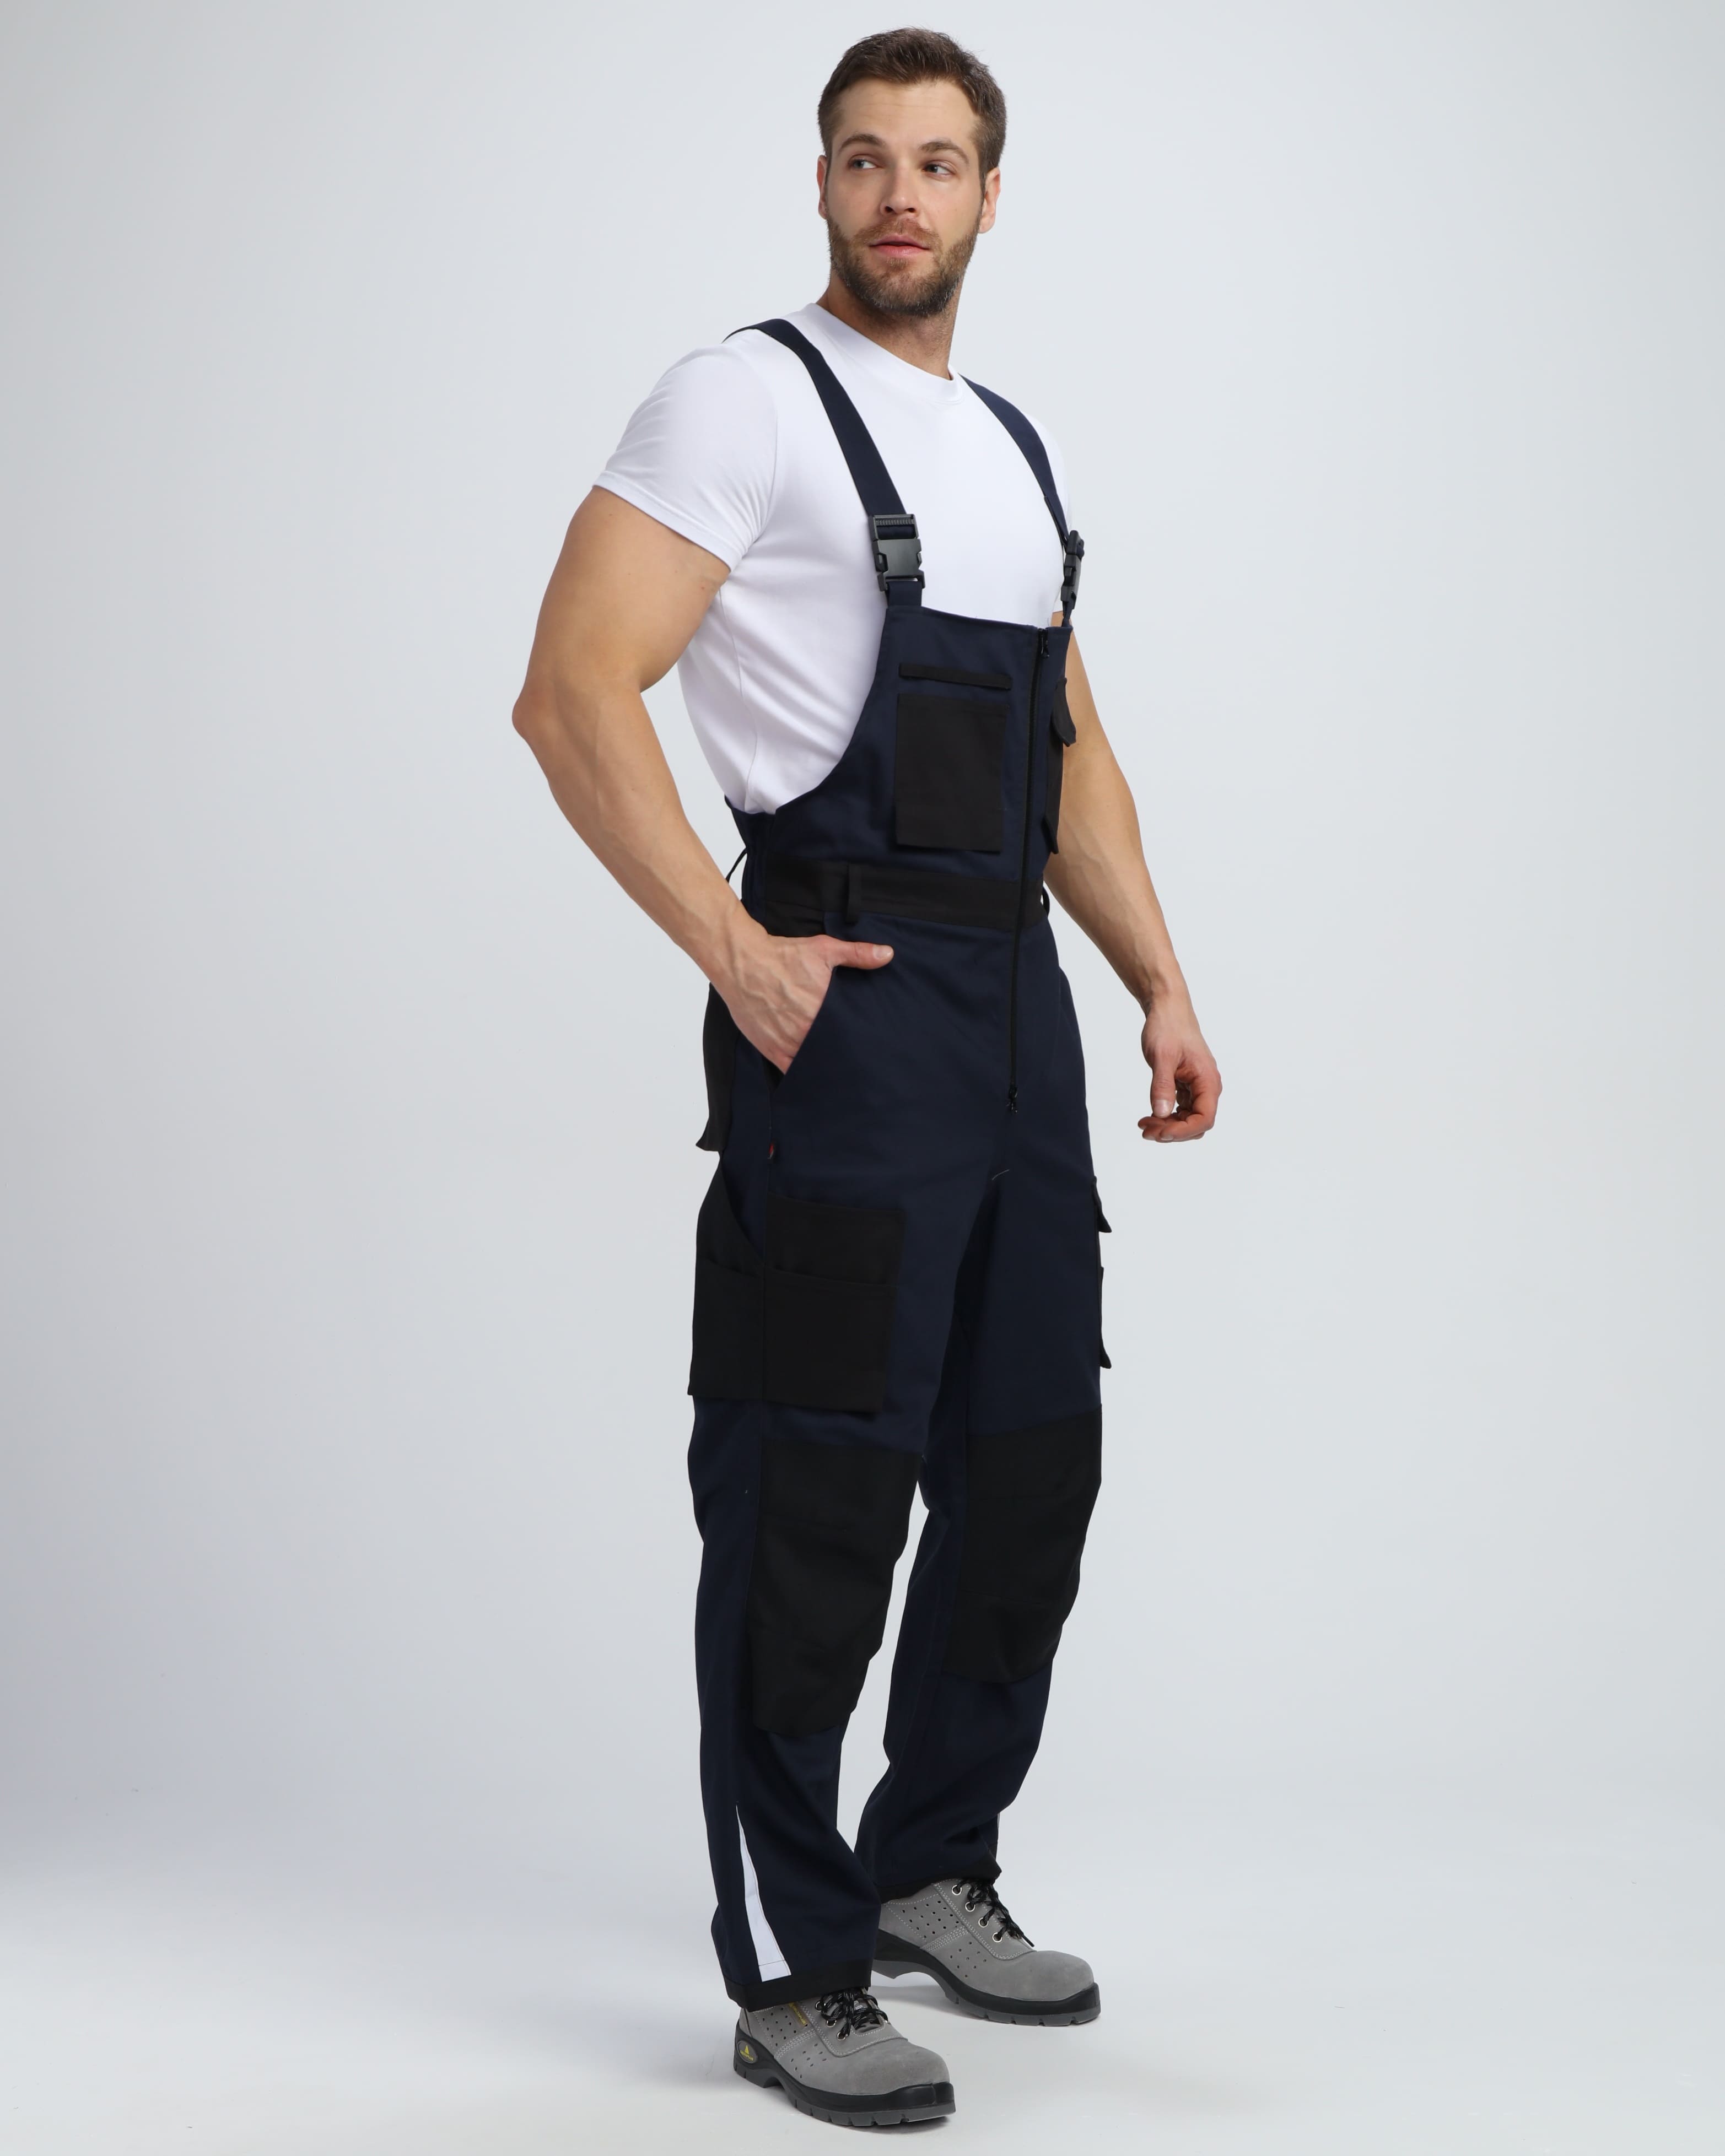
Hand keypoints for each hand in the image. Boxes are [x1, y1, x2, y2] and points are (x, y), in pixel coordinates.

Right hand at [714, 923, 893, 1073]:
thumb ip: (858, 954)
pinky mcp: (771, 1049)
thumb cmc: (782, 955)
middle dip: (844, 1053)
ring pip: (815, 1063)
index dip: (859, 1039)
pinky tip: (813, 1076)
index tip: (867, 1042)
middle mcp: (807, 1030)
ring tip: (838, 1068)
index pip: (850, 1033)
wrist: (742, 962)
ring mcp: (788, 1042)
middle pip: (834, 1050)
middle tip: (856, 1057)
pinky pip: (791, 1070)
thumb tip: (887, 954)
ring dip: (825, 1065)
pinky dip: (803, 1073)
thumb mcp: (824, 949)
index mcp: (824, 1009)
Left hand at [1138, 994, 1220, 1141]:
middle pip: (1196, 1124)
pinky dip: (1165, 1116)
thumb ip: (1162, 1085)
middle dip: (1172, 1131)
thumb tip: (1160, 1113)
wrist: (1167, 1010)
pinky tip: (1149, 1116)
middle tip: (1145, 1130)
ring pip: (1187, 1120)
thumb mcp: (1162, 1057)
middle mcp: (1206, 1087)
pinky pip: (1180, 1110)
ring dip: (1167, 1126)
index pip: (1204, 1119)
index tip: (1159, 1132)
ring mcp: (1197, 1088)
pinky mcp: (1186, 1086)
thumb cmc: (1168, 1028)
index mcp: (1208, 1081)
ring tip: (1144, 1125)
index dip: (1182, 1131)